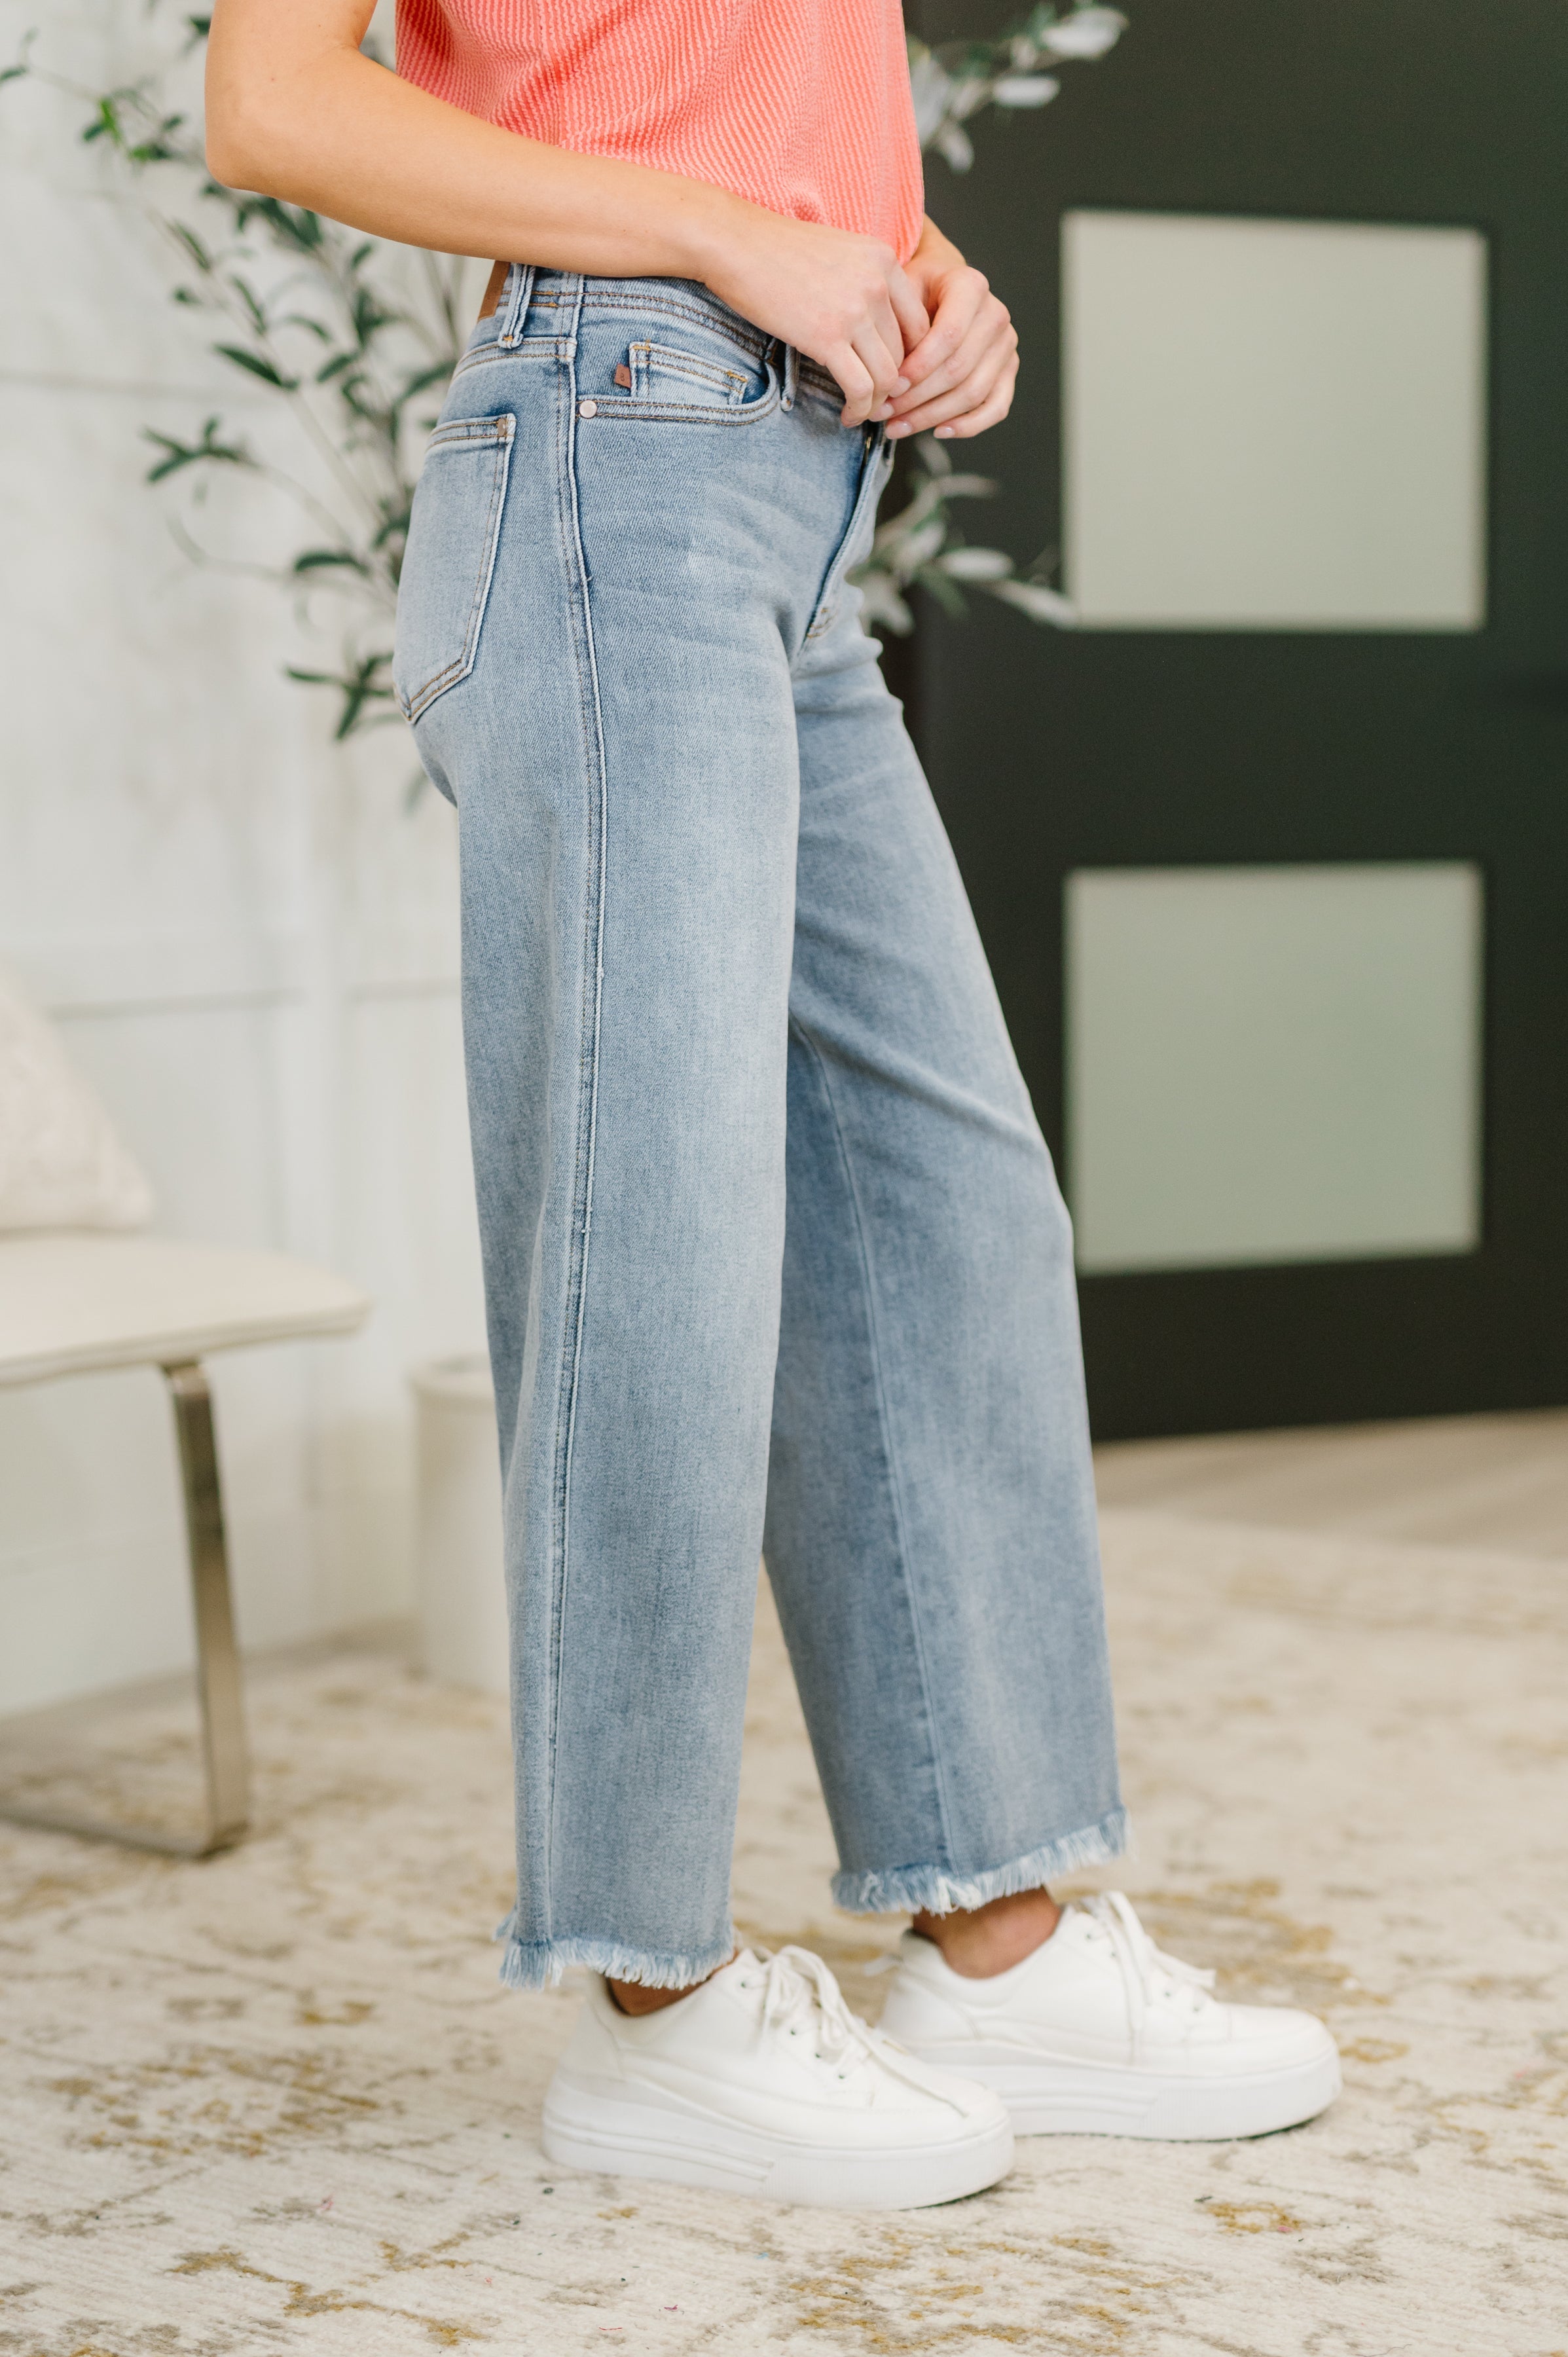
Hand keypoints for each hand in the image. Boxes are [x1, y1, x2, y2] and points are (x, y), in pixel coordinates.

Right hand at [700, 212, 928, 428]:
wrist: (735, 244)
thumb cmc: (777, 250)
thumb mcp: (838, 253)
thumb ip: (865, 282)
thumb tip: (875, 327)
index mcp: (884, 260)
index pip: (918, 323)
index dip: (909, 358)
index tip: (890, 374)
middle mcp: (877, 283)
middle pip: (904, 353)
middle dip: (891, 385)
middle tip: (876, 402)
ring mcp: (855, 310)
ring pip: (887, 376)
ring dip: (876, 403)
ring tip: (860, 412)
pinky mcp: (827, 336)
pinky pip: (860, 387)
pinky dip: (859, 409)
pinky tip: (848, 415)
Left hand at [884, 217, 1018, 441]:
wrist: (940, 285)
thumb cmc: (916, 290)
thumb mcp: (901, 290)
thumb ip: (899, 325)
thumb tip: (892, 379)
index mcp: (971, 287)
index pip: (949, 337)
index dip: (919, 368)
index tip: (890, 386)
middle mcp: (995, 315)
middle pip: (959, 370)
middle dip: (917, 398)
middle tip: (883, 412)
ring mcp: (1005, 345)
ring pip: (973, 394)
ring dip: (931, 417)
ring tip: (896, 426)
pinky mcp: (1008, 371)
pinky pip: (996, 407)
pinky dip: (967, 426)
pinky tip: (937, 431)